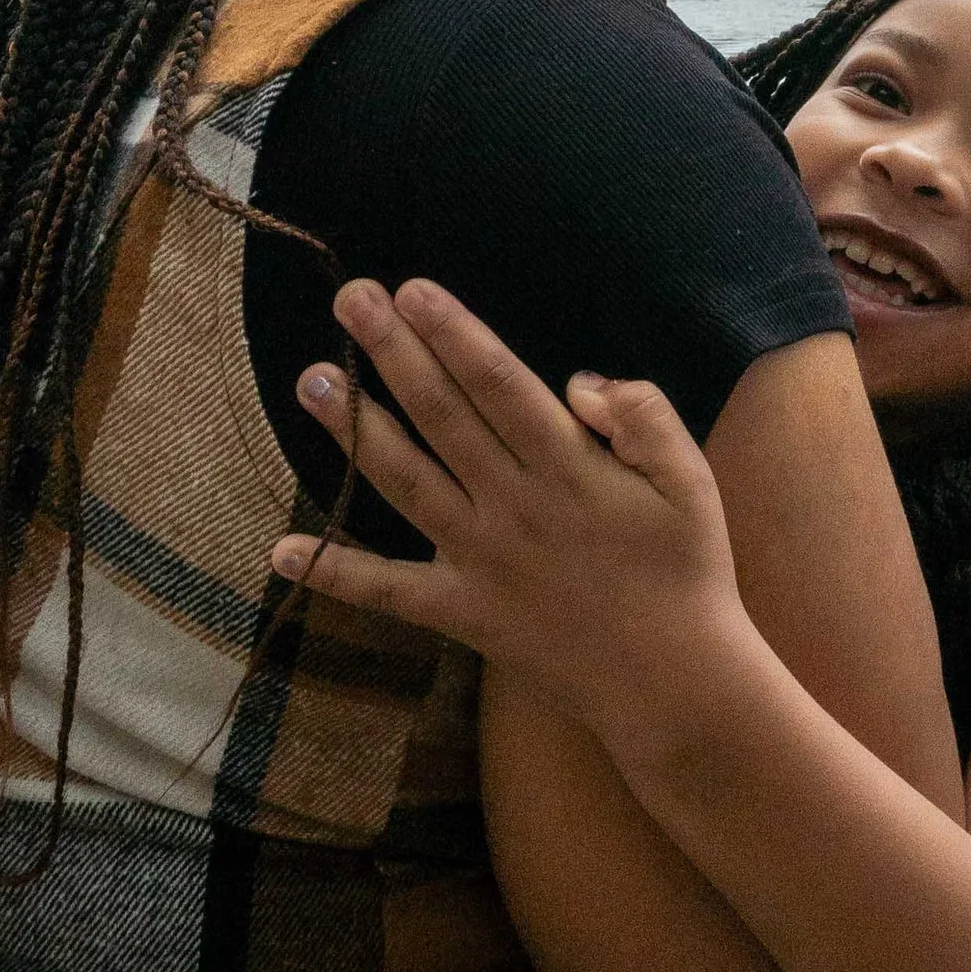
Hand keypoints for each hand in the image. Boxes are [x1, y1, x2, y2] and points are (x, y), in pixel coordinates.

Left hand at [269, 278, 748, 745]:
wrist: (671, 681)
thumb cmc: (685, 567)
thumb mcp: (689, 476)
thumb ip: (641, 414)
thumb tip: (577, 382)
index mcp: (568, 468)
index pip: (498, 383)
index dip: (453, 334)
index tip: (412, 290)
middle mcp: (512, 506)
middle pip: (441, 414)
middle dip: (393, 352)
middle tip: (350, 299)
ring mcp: (479, 561)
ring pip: (405, 482)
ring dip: (355, 428)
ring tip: (312, 379)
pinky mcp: (462, 611)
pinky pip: (389, 591)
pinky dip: (335, 572)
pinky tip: (282, 550)